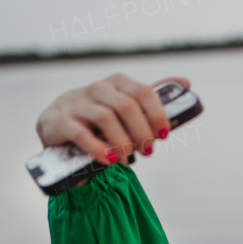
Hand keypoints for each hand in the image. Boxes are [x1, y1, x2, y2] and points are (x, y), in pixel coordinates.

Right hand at [35, 72, 189, 165]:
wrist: (57, 124)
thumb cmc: (98, 118)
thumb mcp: (124, 104)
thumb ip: (150, 97)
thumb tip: (185, 82)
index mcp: (117, 82)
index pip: (143, 92)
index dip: (157, 115)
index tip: (164, 136)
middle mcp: (96, 88)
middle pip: (127, 107)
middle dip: (142, 133)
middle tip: (147, 151)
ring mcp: (76, 103)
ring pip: (106, 119)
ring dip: (123, 143)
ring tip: (128, 159)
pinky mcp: (59, 121)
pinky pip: (81, 134)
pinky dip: (99, 149)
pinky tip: (110, 160)